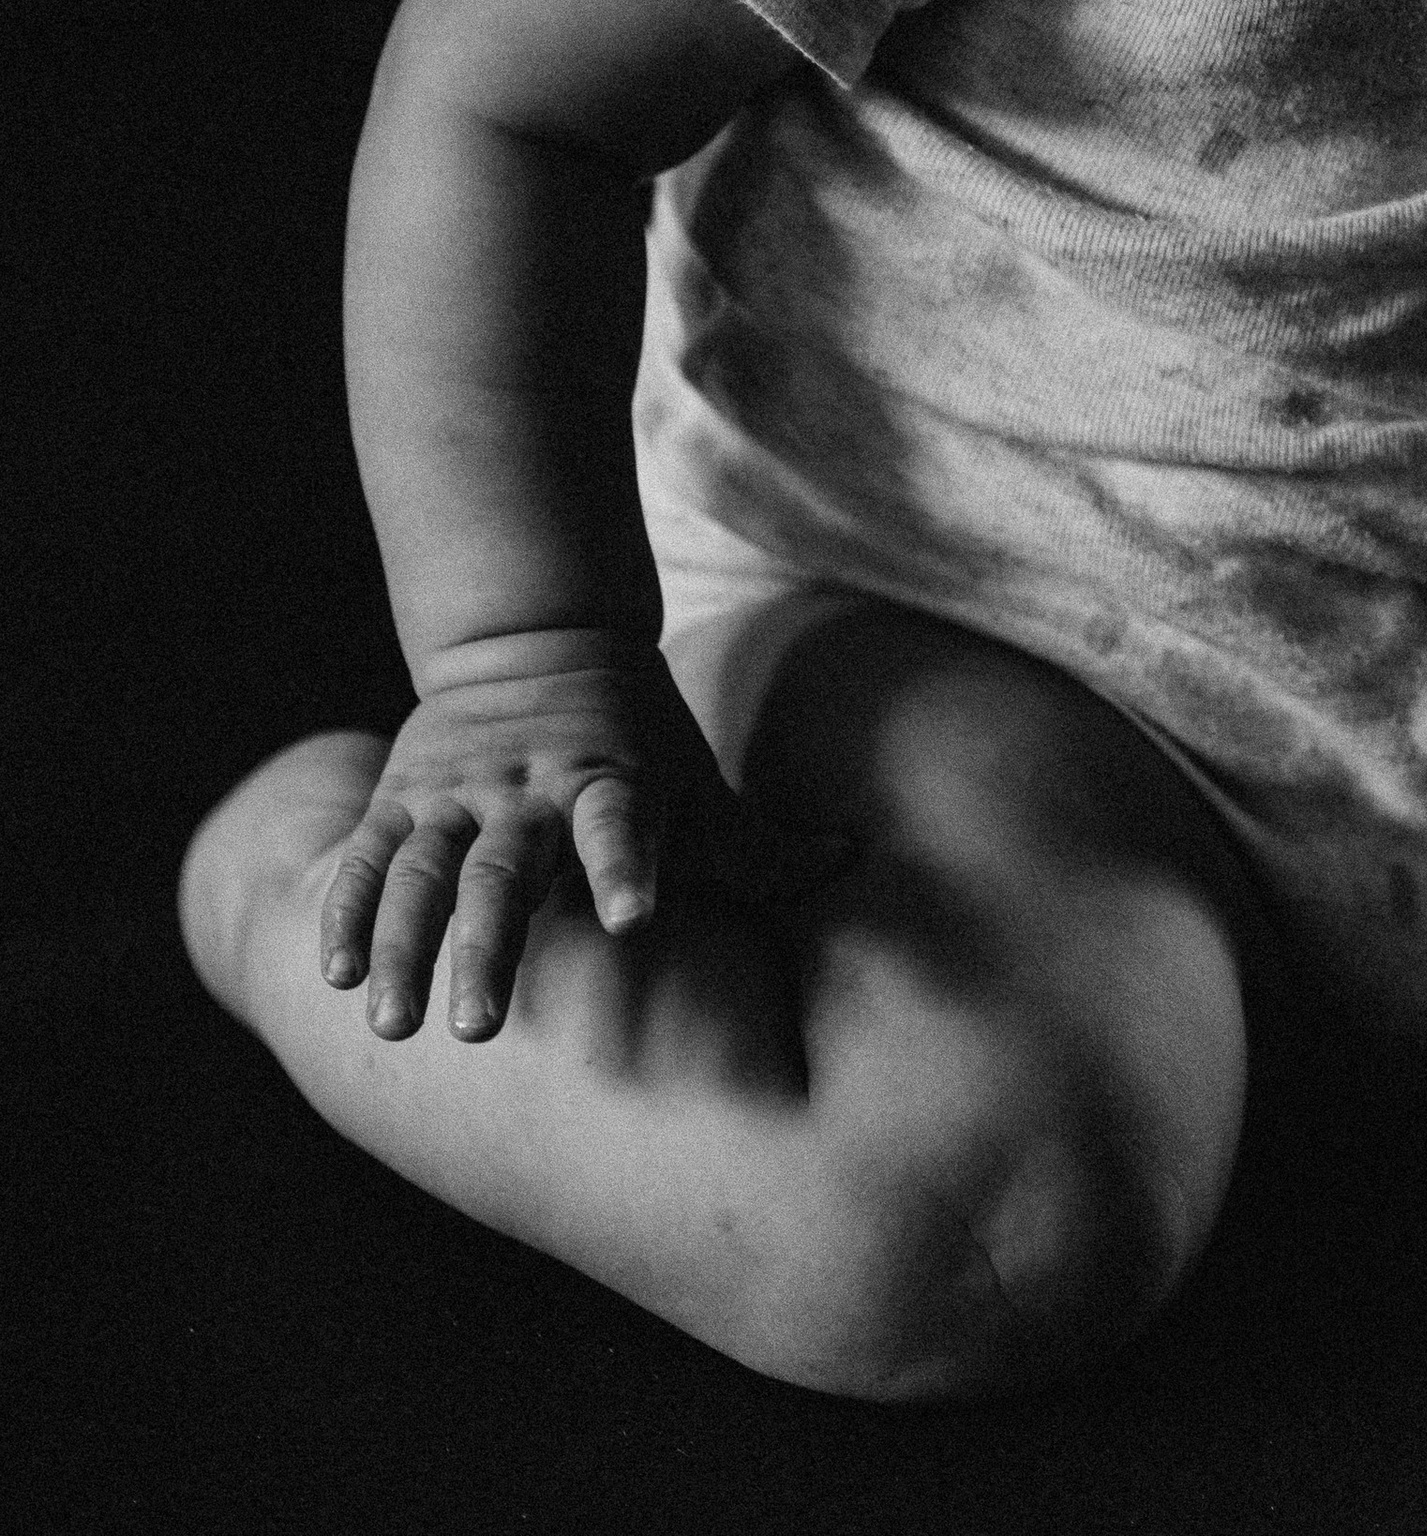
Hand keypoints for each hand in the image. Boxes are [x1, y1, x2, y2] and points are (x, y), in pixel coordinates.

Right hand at [317, 631, 846, 1043]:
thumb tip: (850, 858)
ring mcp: (458, 796)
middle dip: (488, 947)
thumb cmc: (637, 736)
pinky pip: (370, 858)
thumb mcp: (696, 780)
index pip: (620, 824)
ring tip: (391, 1025)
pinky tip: (337, 976)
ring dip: (404, 947)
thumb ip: (758, 842)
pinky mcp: (405, 798)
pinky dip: (350, 911)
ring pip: (424, 874)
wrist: (536, 635)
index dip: (626, 866)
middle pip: (504, 873)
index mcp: (607, 783)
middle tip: (478, 1030)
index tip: (635, 917)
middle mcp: (528, 793)